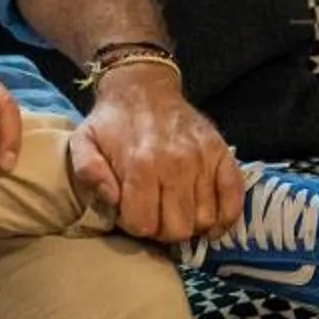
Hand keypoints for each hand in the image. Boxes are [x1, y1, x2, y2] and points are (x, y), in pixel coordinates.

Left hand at [68, 64, 242, 245]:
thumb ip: (88, 171)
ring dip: (190, 225)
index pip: (144, 224)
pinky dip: (225, 219)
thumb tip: (112, 199)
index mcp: (141, 164)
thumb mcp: (84, 141)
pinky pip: (234, 200)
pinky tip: (209, 221)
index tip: (131, 213)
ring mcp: (203, 160)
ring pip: (205, 220)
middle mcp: (177, 164)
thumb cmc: (112, 122)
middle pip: (177, 228)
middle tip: (154, 215)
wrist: (143, 88)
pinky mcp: (223, 155)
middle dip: (162, 230)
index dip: (134, 225)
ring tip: (176, 212)